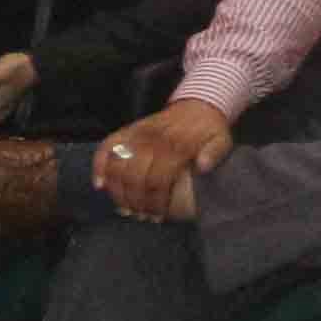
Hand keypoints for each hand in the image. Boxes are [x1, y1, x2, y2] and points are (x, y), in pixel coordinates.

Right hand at [95, 97, 235, 222]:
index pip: (158, 179)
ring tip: (124, 208)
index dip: (154, 202)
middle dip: (135, 202)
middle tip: (140, 216)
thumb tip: (203, 166)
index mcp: (176, 144)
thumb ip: (215, 153)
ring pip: (117, 165)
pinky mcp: (128, 129)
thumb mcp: (222, 139)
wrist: (199, 104)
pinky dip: (98, 165)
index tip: (157, 216)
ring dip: (116, 191)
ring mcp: (138, 133)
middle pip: (134, 177)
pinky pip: (107, 146)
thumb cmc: (209, 129)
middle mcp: (153, 139)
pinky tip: (100, 185)